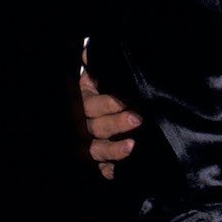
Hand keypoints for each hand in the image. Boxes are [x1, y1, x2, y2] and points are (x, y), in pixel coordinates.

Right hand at [79, 55, 140, 180]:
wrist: (97, 107)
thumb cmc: (104, 90)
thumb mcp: (98, 77)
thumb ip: (96, 66)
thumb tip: (90, 50)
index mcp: (85, 102)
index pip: (92, 105)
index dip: (107, 104)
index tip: (125, 100)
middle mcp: (86, 125)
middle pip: (96, 127)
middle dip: (116, 123)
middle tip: (137, 118)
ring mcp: (91, 144)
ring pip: (97, 150)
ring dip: (113, 150)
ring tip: (132, 145)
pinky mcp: (99, 161)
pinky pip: (102, 169)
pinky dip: (109, 171)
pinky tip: (119, 172)